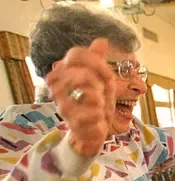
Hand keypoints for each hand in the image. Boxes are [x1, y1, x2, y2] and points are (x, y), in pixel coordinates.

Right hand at [46, 38, 115, 157]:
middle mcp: (58, 87)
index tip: (106, 73)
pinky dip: (101, 117)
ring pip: (89, 92)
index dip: (96, 61)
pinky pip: (93, 114)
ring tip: (99, 108)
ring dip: (101, 100)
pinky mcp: (73, 123)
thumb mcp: (100, 81)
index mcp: (63, 73)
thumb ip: (98, 62)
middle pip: (84, 73)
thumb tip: (101, 41)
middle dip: (101, 83)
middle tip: (103, 93)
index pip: (75, 54)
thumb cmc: (94, 105)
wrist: (89, 134)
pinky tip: (98, 121)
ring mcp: (64, 105)